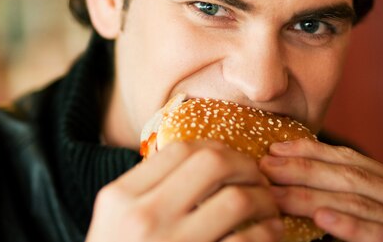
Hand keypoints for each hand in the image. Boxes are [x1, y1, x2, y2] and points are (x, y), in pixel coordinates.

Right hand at [87, 140, 283, 241]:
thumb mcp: (113, 222)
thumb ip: (145, 191)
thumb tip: (197, 162)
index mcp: (120, 197)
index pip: (178, 150)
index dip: (213, 149)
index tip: (229, 160)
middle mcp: (145, 216)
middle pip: (212, 163)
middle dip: (244, 165)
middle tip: (256, 178)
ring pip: (237, 200)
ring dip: (263, 199)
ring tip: (268, 206)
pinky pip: (245, 241)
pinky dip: (266, 233)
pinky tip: (269, 233)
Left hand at [259, 139, 382, 241]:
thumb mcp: (351, 215)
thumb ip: (332, 192)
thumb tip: (280, 163)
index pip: (350, 160)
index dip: (310, 152)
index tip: (273, 149)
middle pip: (352, 178)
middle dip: (304, 171)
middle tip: (266, 168)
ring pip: (358, 204)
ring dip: (310, 198)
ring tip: (276, 194)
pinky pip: (379, 234)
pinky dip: (348, 224)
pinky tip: (320, 217)